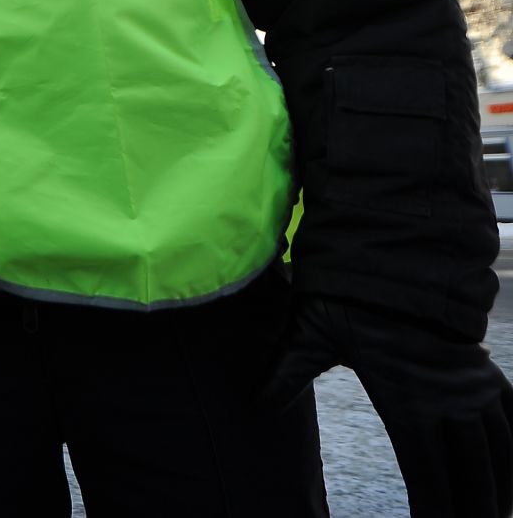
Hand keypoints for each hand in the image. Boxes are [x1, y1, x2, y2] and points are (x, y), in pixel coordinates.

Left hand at [262, 294, 512, 517]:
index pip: (428, 474)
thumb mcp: (310, 334)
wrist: (396, 254)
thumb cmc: (349, 296)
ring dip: (503, 486)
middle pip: (474, 472)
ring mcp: (473, 385)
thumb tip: (258, 403)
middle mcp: (450, 401)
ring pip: (501, 449)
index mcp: (410, 403)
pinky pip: (512, 412)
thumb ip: (288, 372)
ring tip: (500, 516)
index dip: (434, 509)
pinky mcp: (482, 368)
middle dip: (477, 510)